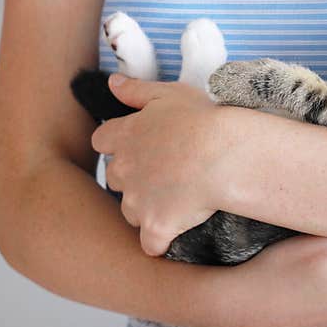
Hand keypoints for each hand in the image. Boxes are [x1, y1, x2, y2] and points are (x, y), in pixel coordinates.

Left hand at [91, 75, 228, 254]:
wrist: (224, 155)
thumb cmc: (203, 120)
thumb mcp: (170, 94)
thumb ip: (136, 90)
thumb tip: (112, 83)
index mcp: (125, 135)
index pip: (102, 141)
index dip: (119, 144)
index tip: (140, 146)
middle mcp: (124, 170)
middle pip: (115, 179)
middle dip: (133, 179)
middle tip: (163, 174)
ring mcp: (138, 201)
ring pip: (131, 211)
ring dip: (147, 209)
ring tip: (176, 202)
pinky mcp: (157, 225)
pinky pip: (151, 243)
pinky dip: (159, 242)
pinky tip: (173, 237)